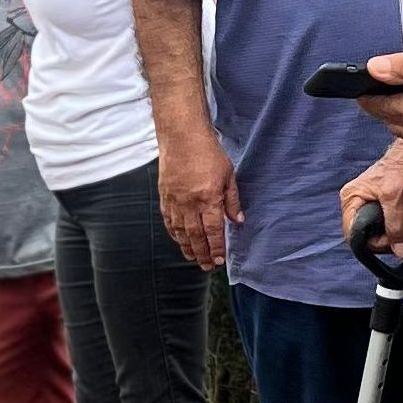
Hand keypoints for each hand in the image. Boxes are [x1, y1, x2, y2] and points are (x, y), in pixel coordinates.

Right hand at [158, 133, 241, 271]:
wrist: (182, 135)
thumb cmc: (208, 151)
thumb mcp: (228, 174)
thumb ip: (232, 200)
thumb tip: (238, 221)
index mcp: (208, 198)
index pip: (213, 231)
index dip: (217, 248)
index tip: (220, 259)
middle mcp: (190, 203)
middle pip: (196, 236)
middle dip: (203, 254)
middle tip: (207, 266)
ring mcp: (175, 200)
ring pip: (180, 231)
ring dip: (187, 247)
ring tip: (194, 258)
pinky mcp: (164, 195)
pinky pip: (168, 220)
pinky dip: (173, 233)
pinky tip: (178, 239)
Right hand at [340, 142, 402, 259]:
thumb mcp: (397, 196)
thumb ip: (396, 226)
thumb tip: (401, 252)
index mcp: (353, 201)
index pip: (355, 237)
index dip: (376, 242)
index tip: (396, 237)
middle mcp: (362, 208)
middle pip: (376, 241)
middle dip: (400, 235)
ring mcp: (380, 212)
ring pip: (392, 239)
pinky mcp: (396, 213)